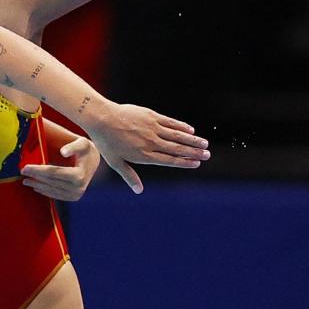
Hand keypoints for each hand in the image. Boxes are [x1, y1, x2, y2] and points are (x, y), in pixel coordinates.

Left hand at [21, 136, 99, 201]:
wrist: (94, 161)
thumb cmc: (85, 150)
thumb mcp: (82, 143)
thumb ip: (73, 146)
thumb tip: (63, 152)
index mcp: (79, 175)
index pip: (54, 173)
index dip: (38, 170)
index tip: (25, 167)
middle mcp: (78, 188)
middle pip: (51, 182)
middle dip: (35, 177)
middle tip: (22, 172)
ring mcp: (76, 195)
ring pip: (52, 190)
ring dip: (37, 185)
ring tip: (26, 180)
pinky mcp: (73, 198)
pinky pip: (56, 195)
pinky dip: (45, 191)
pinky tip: (36, 186)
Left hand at [83, 103, 208, 193]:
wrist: (101, 118)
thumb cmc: (106, 141)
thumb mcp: (116, 162)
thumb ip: (129, 176)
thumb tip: (139, 191)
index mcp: (144, 155)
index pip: (169, 160)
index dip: (184, 162)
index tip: (196, 163)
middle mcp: (151, 143)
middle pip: (177, 149)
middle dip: (194, 152)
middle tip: (207, 155)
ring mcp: (152, 128)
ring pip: (177, 136)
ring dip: (192, 140)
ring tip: (204, 143)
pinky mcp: (151, 116)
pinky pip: (170, 122)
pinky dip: (181, 127)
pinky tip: (191, 130)